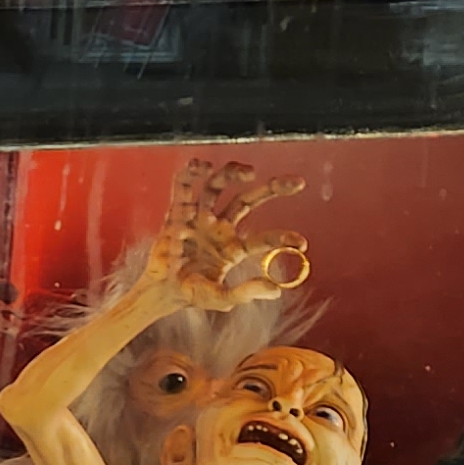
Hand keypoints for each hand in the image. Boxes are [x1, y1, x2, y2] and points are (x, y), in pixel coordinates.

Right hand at [149, 159, 309, 311]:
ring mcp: (198, 218)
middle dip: (271, 189)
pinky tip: (200, 165)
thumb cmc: (193, 294)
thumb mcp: (222, 298)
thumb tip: (276, 290)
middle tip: (296, 183)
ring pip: (216, 187)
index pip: (261, 239)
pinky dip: (189, 174)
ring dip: (230, 174)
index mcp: (233, 248)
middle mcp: (219, 227)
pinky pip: (183, 188)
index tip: (301, 243)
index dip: (281, 238)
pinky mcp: (176, 213)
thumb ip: (246, 292)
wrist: (162, 293)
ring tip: (248, 172)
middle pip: (246, 200)